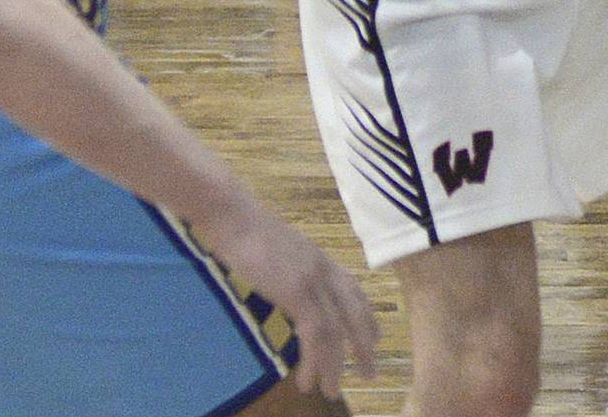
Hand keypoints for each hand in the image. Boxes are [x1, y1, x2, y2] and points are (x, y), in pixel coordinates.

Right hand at [205, 197, 377, 398]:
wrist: (233, 216)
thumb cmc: (247, 231)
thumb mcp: (280, 251)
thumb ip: (293, 270)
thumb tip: (291, 290)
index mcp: (321, 258)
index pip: (355, 291)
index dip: (366, 317)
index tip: (373, 340)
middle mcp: (324, 269)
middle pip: (355, 313)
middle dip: (364, 346)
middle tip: (369, 373)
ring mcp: (312, 280)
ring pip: (336, 331)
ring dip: (334, 366)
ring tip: (330, 390)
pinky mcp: (297, 292)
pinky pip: (314, 335)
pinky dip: (313, 362)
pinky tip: (306, 379)